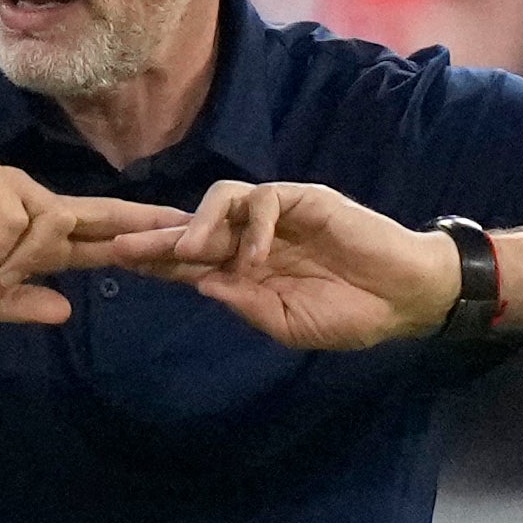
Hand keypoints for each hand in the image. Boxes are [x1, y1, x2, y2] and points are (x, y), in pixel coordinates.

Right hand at [0, 160, 185, 324]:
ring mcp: (17, 191)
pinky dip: (3, 247)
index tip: (181, 255)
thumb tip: (66, 312)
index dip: (140, 249)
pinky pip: (17, 216)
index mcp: (39, 243)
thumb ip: (18, 304)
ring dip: (31, 257)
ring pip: (56, 220)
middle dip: (144, 223)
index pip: (102, 244)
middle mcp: (38, 210)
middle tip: (187, 229)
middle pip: (104, 215)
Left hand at [111, 181, 459, 350]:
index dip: (156, 260)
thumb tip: (202, 287)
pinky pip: (267, 199)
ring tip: (190, 252)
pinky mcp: (306, 199)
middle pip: (194, 228)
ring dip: (201, 225)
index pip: (191, 259)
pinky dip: (256, 225)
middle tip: (119, 247)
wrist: (404, 298)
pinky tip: (258, 255)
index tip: (119, 264)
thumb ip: (246, 305)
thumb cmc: (350, 314)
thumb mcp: (289, 324)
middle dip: (156, 238)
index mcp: (247, 268)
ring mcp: (279, 215)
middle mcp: (254, 236)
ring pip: (223, 200)